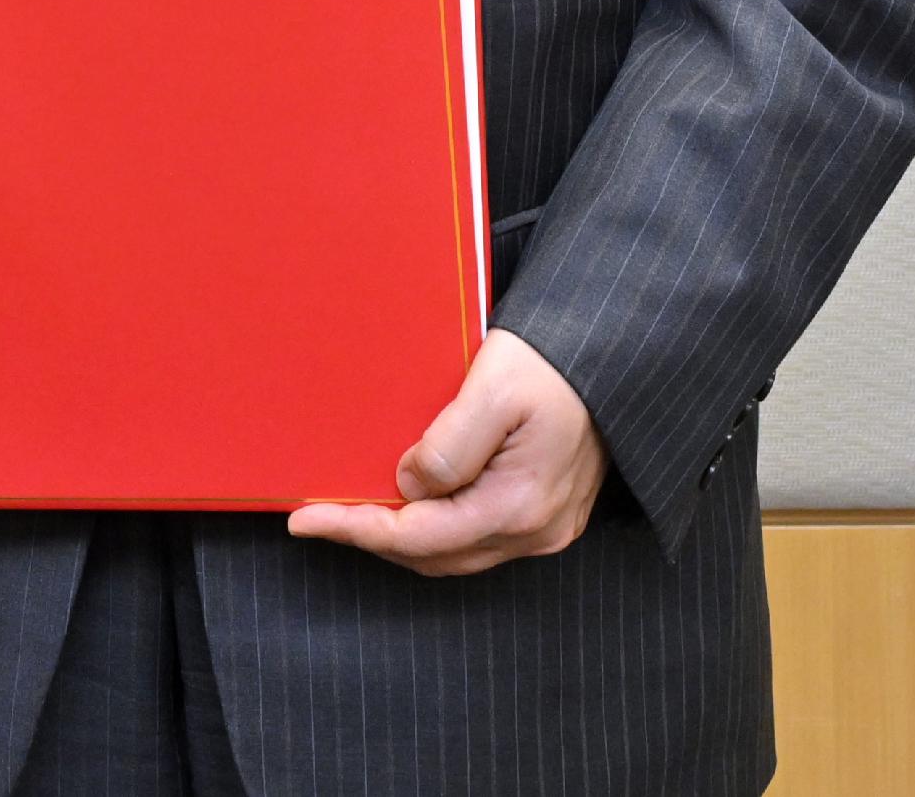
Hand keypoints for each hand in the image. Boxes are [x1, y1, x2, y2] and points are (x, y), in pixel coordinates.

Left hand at [288, 330, 606, 576]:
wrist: (611, 358)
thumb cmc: (553, 366)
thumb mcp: (493, 390)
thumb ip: (447, 446)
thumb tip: (407, 486)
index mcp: (519, 505)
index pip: (417, 537)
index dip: (355, 530)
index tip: (303, 520)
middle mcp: (535, 530)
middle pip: (433, 555)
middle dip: (372, 538)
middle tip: (319, 514)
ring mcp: (546, 528)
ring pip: (454, 552)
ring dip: (402, 537)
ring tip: (352, 511)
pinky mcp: (549, 516)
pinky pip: (476, 536)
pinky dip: (434, 528)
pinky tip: (407, 503)